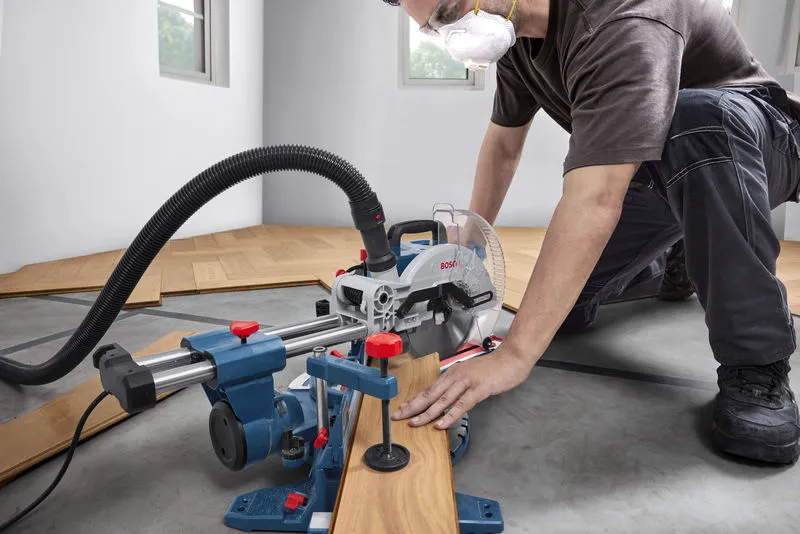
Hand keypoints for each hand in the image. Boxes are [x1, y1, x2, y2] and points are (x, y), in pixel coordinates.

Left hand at [391, 344, 532, 429]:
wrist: (511, 359)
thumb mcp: (470, 375)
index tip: (403, 408)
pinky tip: (440, 424)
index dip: (415, 400)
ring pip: (442, 400)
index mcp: (452, 373)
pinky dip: (449, 415)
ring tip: (415, 422)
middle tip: (399, 415)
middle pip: (430, 394)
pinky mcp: (478, 390)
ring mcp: (466, 382)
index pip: (429, 389)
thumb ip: (458, 385)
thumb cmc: (493, 368)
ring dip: (426, 413)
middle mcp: (456, 376)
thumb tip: (446, 397)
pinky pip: (461, 405)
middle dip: (413, 406)